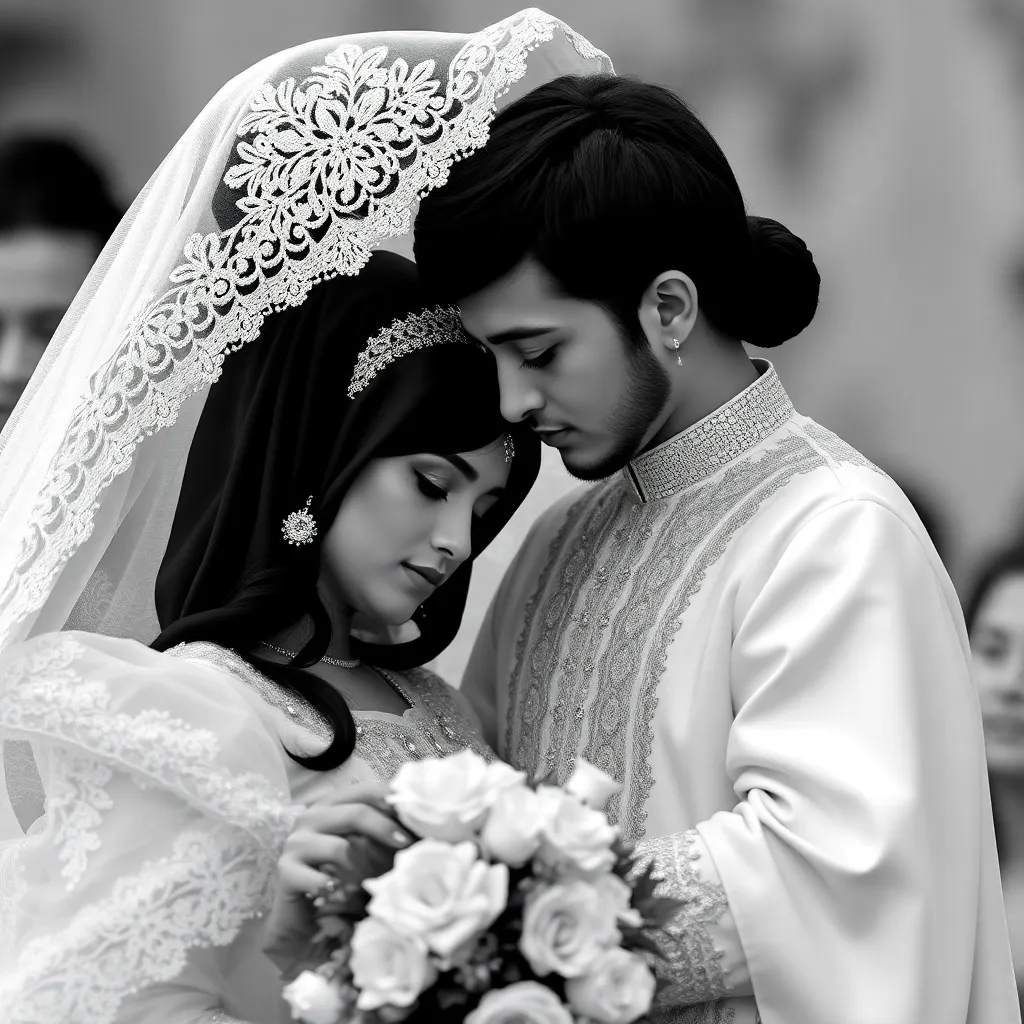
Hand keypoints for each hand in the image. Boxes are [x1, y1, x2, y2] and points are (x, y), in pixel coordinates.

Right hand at [263, 780, 412, 973]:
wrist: (304, 924)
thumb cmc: (341, 882)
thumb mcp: (366, 853)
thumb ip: (386, 836)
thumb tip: (424, 827)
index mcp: (332, 806)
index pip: (364, 791)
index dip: (391, 799)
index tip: (415, 815)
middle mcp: (311, 818)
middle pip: (355, 813)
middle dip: (385, 829)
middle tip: (407, 846)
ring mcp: (296, 844)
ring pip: (339, 847)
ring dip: (363, 869)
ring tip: (374, 885)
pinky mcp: (285, 872)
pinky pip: (315, 877)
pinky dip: (334, 887)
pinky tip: (341, 895)